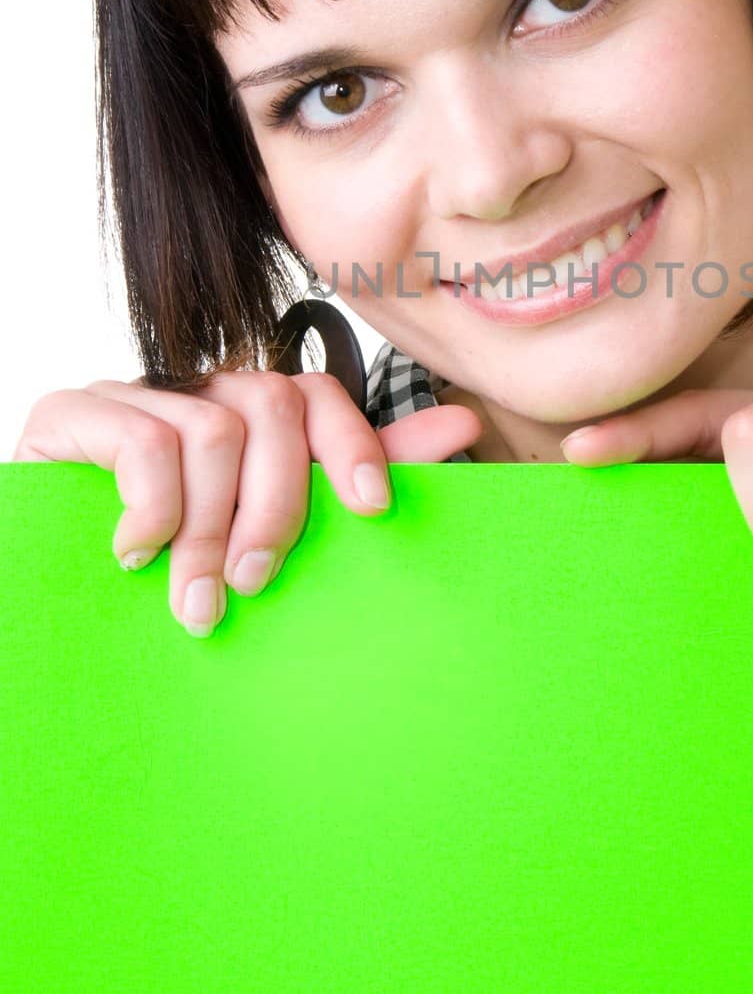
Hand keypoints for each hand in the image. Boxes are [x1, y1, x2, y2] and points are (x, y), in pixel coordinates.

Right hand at [12, 373, 482, 637]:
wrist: (49, 575)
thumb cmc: (170, 559)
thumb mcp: (264, 526)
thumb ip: (351, 474)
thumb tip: (462, 426)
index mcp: (251, 416)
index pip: (318, 396)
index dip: (355, 441)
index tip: (374, 508)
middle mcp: (200, 392)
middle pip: (274, 407)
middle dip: (275, 507)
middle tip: (253, 583)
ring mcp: (137, 396)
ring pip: (214, 430)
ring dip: (209, 530)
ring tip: (193, 601)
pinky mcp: (74, 410)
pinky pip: (143, 440)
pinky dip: (153, 508)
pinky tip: (135, 554)